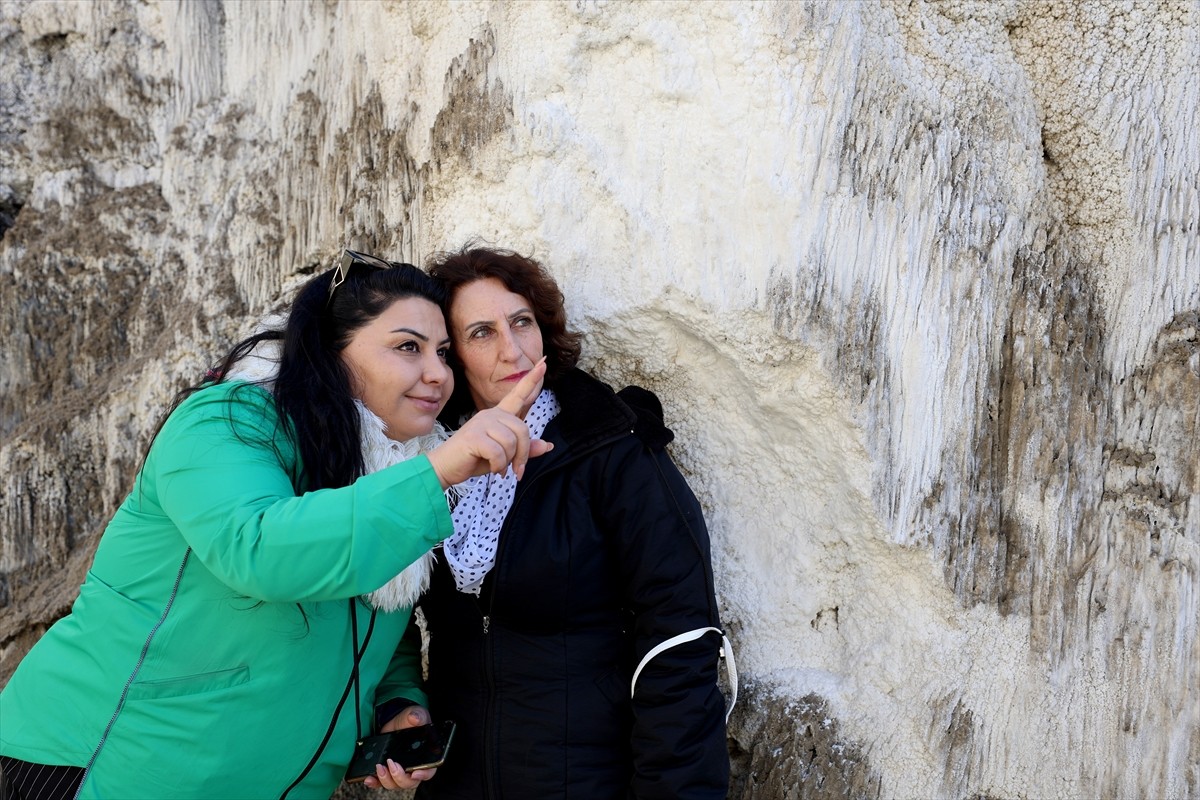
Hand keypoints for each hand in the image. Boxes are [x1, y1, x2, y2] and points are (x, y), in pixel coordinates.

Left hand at [361, 705, 436, 790]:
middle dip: (400, 777)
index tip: (414, 774)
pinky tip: (369, 778)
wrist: (396, 722)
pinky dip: (374, 782)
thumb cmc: (410, 720)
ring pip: (395, 784)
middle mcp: (413, 768)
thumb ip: (417, 716)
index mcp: (425, 757)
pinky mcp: (386, 771)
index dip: (423, 775)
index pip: (428, 771)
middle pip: (409, 782)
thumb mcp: (415, 715)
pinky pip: (381, 783)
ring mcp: (399, 771)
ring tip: (379, 767)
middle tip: (392, 764)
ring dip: (386, 779)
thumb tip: (414, 718)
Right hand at [426, 358, 552, 485]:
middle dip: (523, 454)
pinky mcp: (474, 436)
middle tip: (515, 471)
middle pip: (522, 430)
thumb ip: (524, 450)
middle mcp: (490, 414)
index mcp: (498, 416)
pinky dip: (499, 465)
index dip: (531, 380)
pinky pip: (499, 452)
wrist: (445, 468)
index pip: (518, 395)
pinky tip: (492, 469)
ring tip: (498, 468)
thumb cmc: (473, 459)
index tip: (544, 363)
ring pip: (512, 442)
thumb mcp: (504, 456)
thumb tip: (547, 445)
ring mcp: (481, 423)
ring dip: (508, 461)